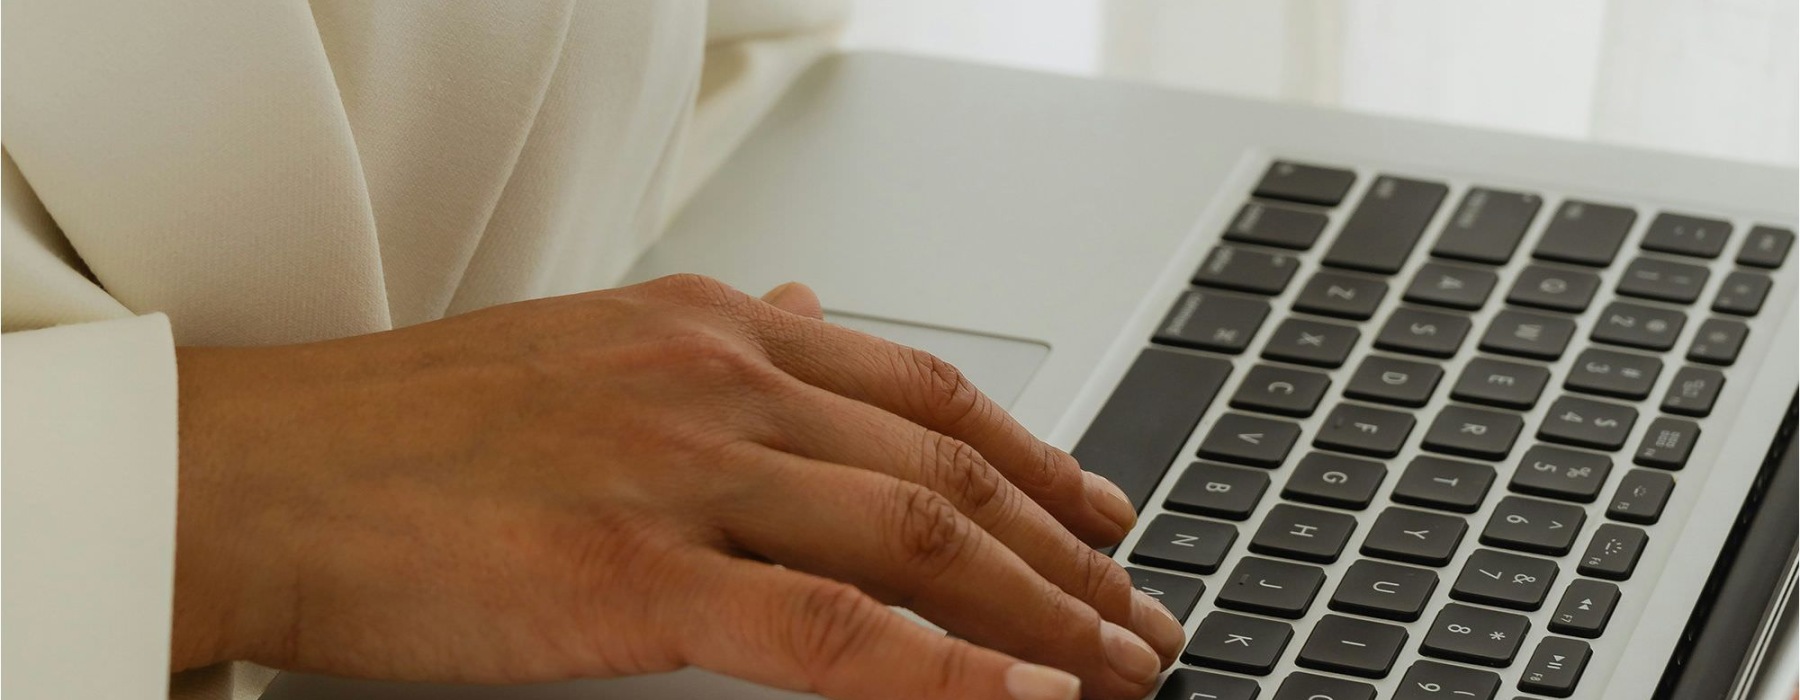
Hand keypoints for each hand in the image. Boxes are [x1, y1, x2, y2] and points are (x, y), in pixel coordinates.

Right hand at [171, 274, 1183, 699]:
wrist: (263, 465)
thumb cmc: (411, 427)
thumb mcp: (591, 347)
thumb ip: (718, 338)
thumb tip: (814, 309)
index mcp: (716, 327)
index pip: (927, 389)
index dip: (1037, 455)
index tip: (1102, 510)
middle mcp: (722, 382)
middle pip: (950, 469)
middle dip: (1067, 551)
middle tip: (1143, 613)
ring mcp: (685, 472)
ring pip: (918, 543)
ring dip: (1043, 615)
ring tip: (1120, 672)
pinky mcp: (636, 571)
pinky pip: (829, 634)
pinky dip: (945, 675)